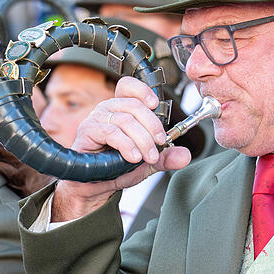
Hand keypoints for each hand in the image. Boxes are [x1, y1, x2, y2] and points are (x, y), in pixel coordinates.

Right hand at [52, 77, 191, 221]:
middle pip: (134, 105)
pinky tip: (133, 156)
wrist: (95, 187)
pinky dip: (126, 144)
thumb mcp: (147, 162)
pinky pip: (111, 132)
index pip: (128, 86)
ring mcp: (96, 119)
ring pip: (125, 120)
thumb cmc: (116, 169)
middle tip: (160, 144)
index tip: (156, 104)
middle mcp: (108, 110)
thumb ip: (166, 157)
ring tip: (148, 156)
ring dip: (142, 140)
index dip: (142, 90)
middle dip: (153, 126)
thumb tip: (185, 155)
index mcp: (121, 109)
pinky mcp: (88, 132)